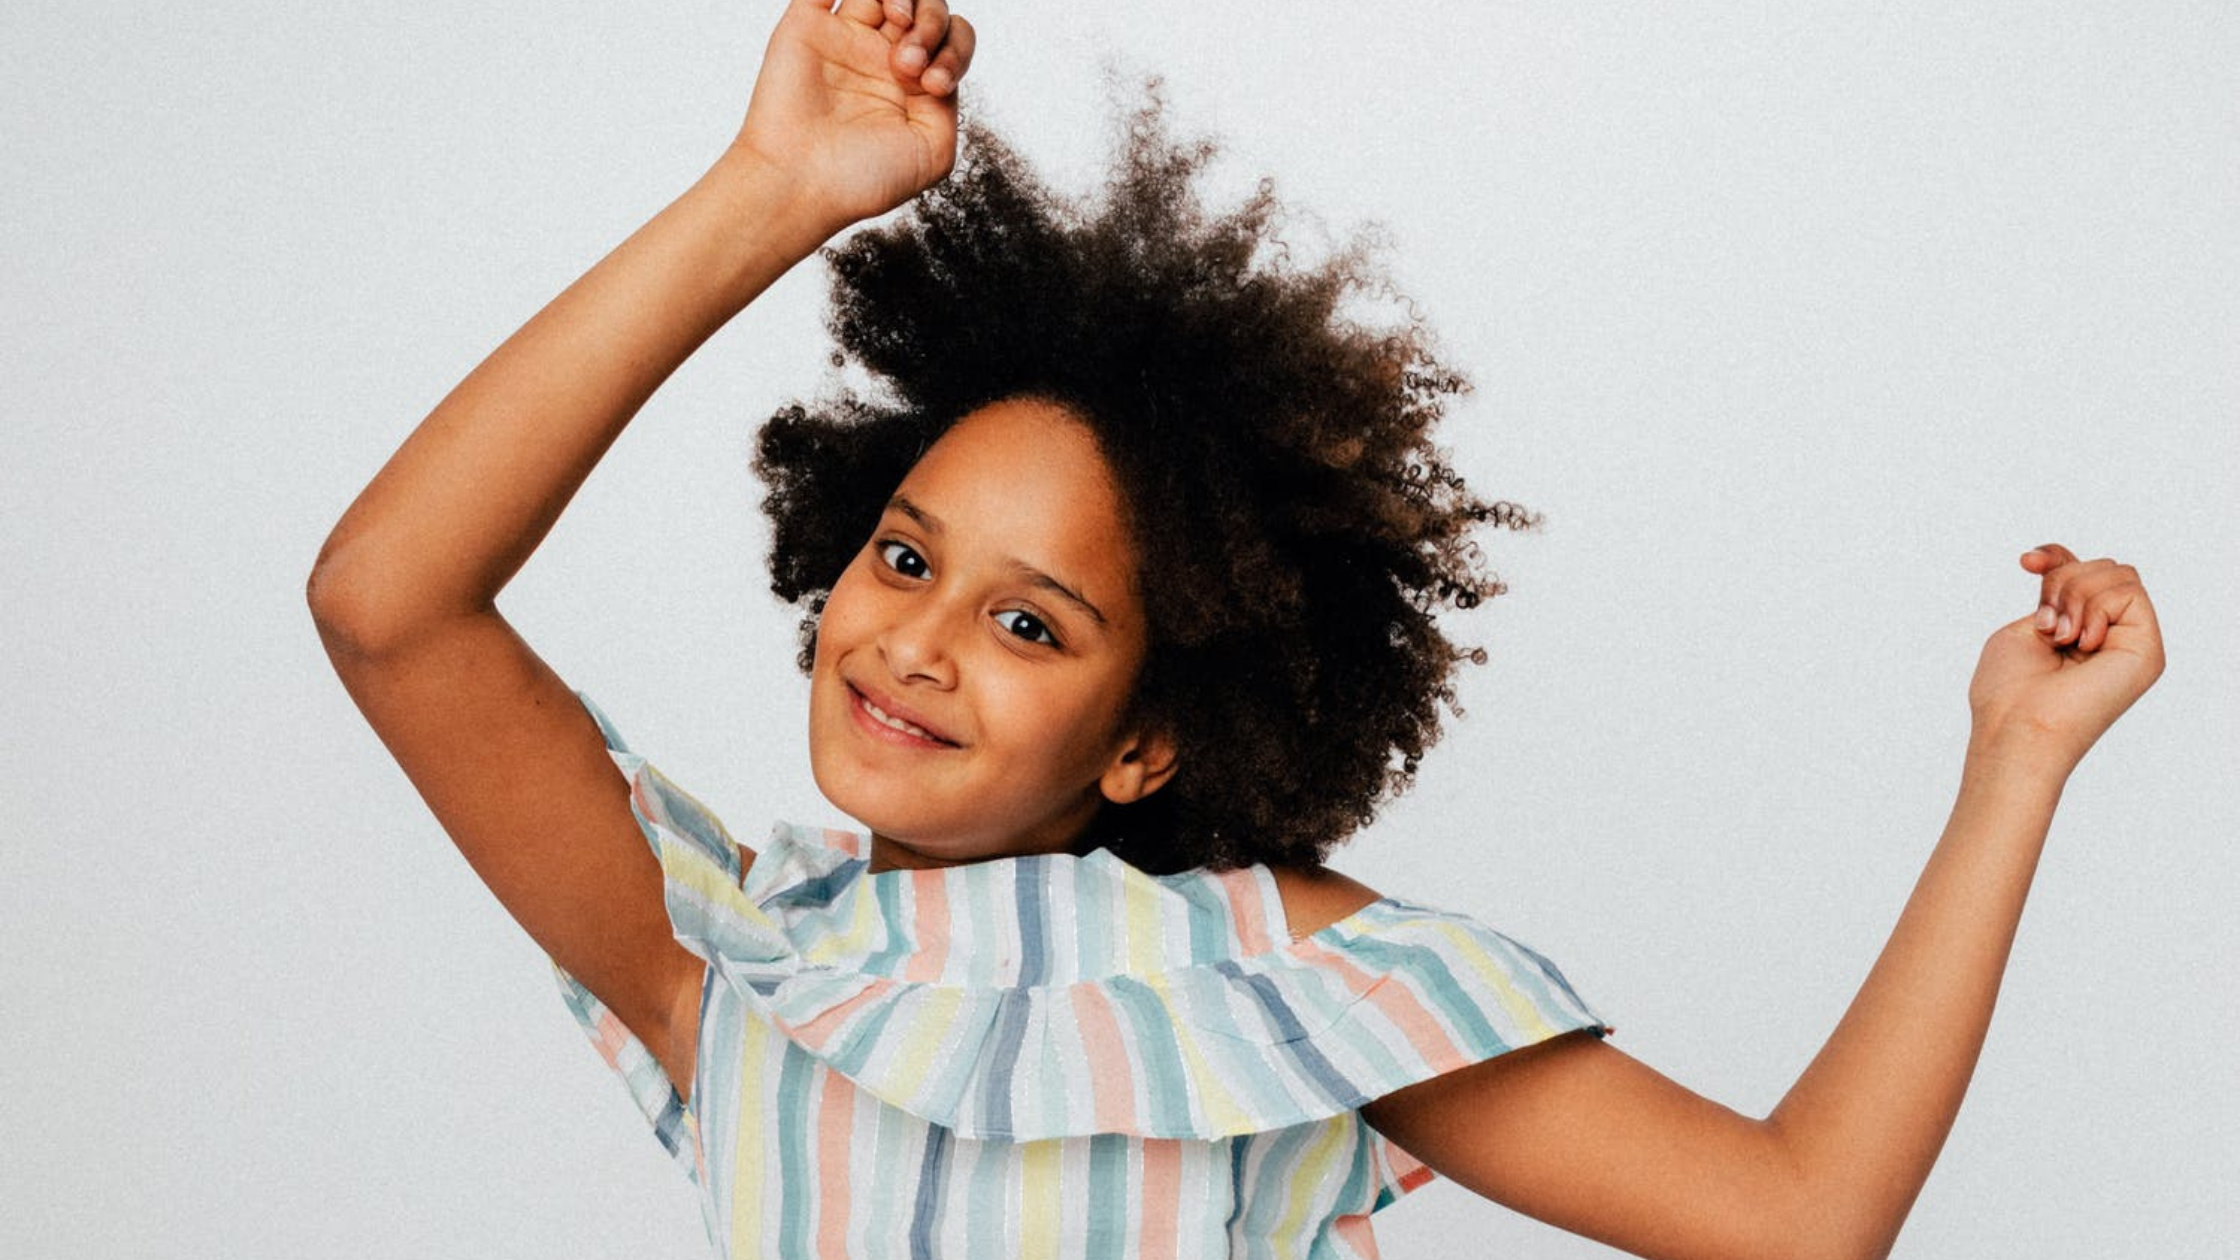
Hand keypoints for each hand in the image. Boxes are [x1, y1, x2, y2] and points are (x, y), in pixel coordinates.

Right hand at [727, 0, 977, 229]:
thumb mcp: (933, 152)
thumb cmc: (862, 179)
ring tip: (898, 22)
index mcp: (913, 85)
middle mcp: (881, 58)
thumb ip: (949, 104)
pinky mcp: (806, 25)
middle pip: (926, 7)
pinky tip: (874, 7)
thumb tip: (938, 66)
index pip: (951, 40)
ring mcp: (844, 38)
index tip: (934, 85)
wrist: (801, 182)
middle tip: (909, 63)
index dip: (955, 50)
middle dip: (932, 22)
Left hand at [1965, 544, 2164, 777]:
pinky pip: (2129, 590)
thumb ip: (2057, 594)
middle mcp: (2111, 637)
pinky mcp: (2148, 649)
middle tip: (2046, 626)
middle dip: (2062, 582)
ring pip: (2117, 572)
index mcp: (2080, 632)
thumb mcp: (2025, 626)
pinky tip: (2081, 644)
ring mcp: (2132, 643)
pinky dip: (2094, 608)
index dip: (2057, 557)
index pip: (2083, 573)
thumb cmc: (2009, 691)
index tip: (2026, 563)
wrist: (2017, 726)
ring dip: (2075, 596)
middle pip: (2101, 566)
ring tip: (2060, 638)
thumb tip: (2070, 565)